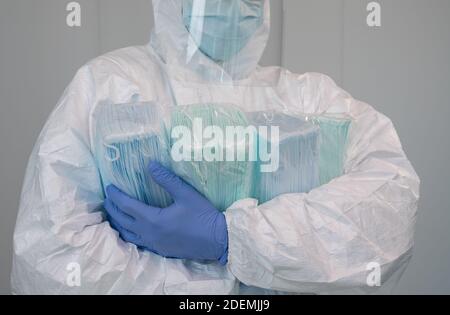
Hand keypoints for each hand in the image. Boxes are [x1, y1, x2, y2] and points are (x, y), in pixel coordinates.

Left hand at [104, 162, 227, 264]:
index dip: (116, 196)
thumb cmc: (203, 216)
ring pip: (127, 235)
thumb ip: (167, 179)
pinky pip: (137, 242)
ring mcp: (154, 245)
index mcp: (153, 219)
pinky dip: (128, 234)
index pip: (127, 206)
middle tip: (108, 198)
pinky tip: (131, 229)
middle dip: (112, 209)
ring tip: (113, 214)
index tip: (109, 187)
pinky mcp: (161, 251)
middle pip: (122, 221)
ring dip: (117, 223)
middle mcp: (149, 234)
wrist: (218, 240)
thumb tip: (150, 164)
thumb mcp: (186, 194)